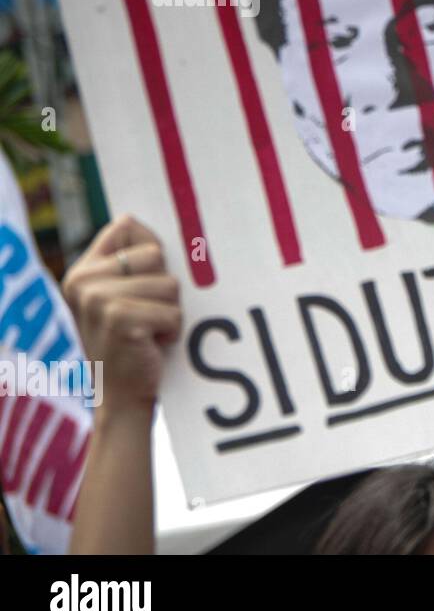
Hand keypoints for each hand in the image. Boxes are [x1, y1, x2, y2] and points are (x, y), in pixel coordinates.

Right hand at [62, 216, 181, 414]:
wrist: (121, 394)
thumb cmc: (134, 338)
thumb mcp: (125, 295)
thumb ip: (132, 260)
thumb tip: (141, 216)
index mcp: (83, 269)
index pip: (127, 226)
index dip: (151, 248)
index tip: (155, 268)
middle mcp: (83, 281)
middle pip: (157, 254)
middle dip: (165, 287)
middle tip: (147, 314)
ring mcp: (98, 299)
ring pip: (170, 284)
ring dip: (171, 311)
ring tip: (150, 330)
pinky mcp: (119, 319)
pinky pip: (173, 311)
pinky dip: (173, 329)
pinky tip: (153, 343)